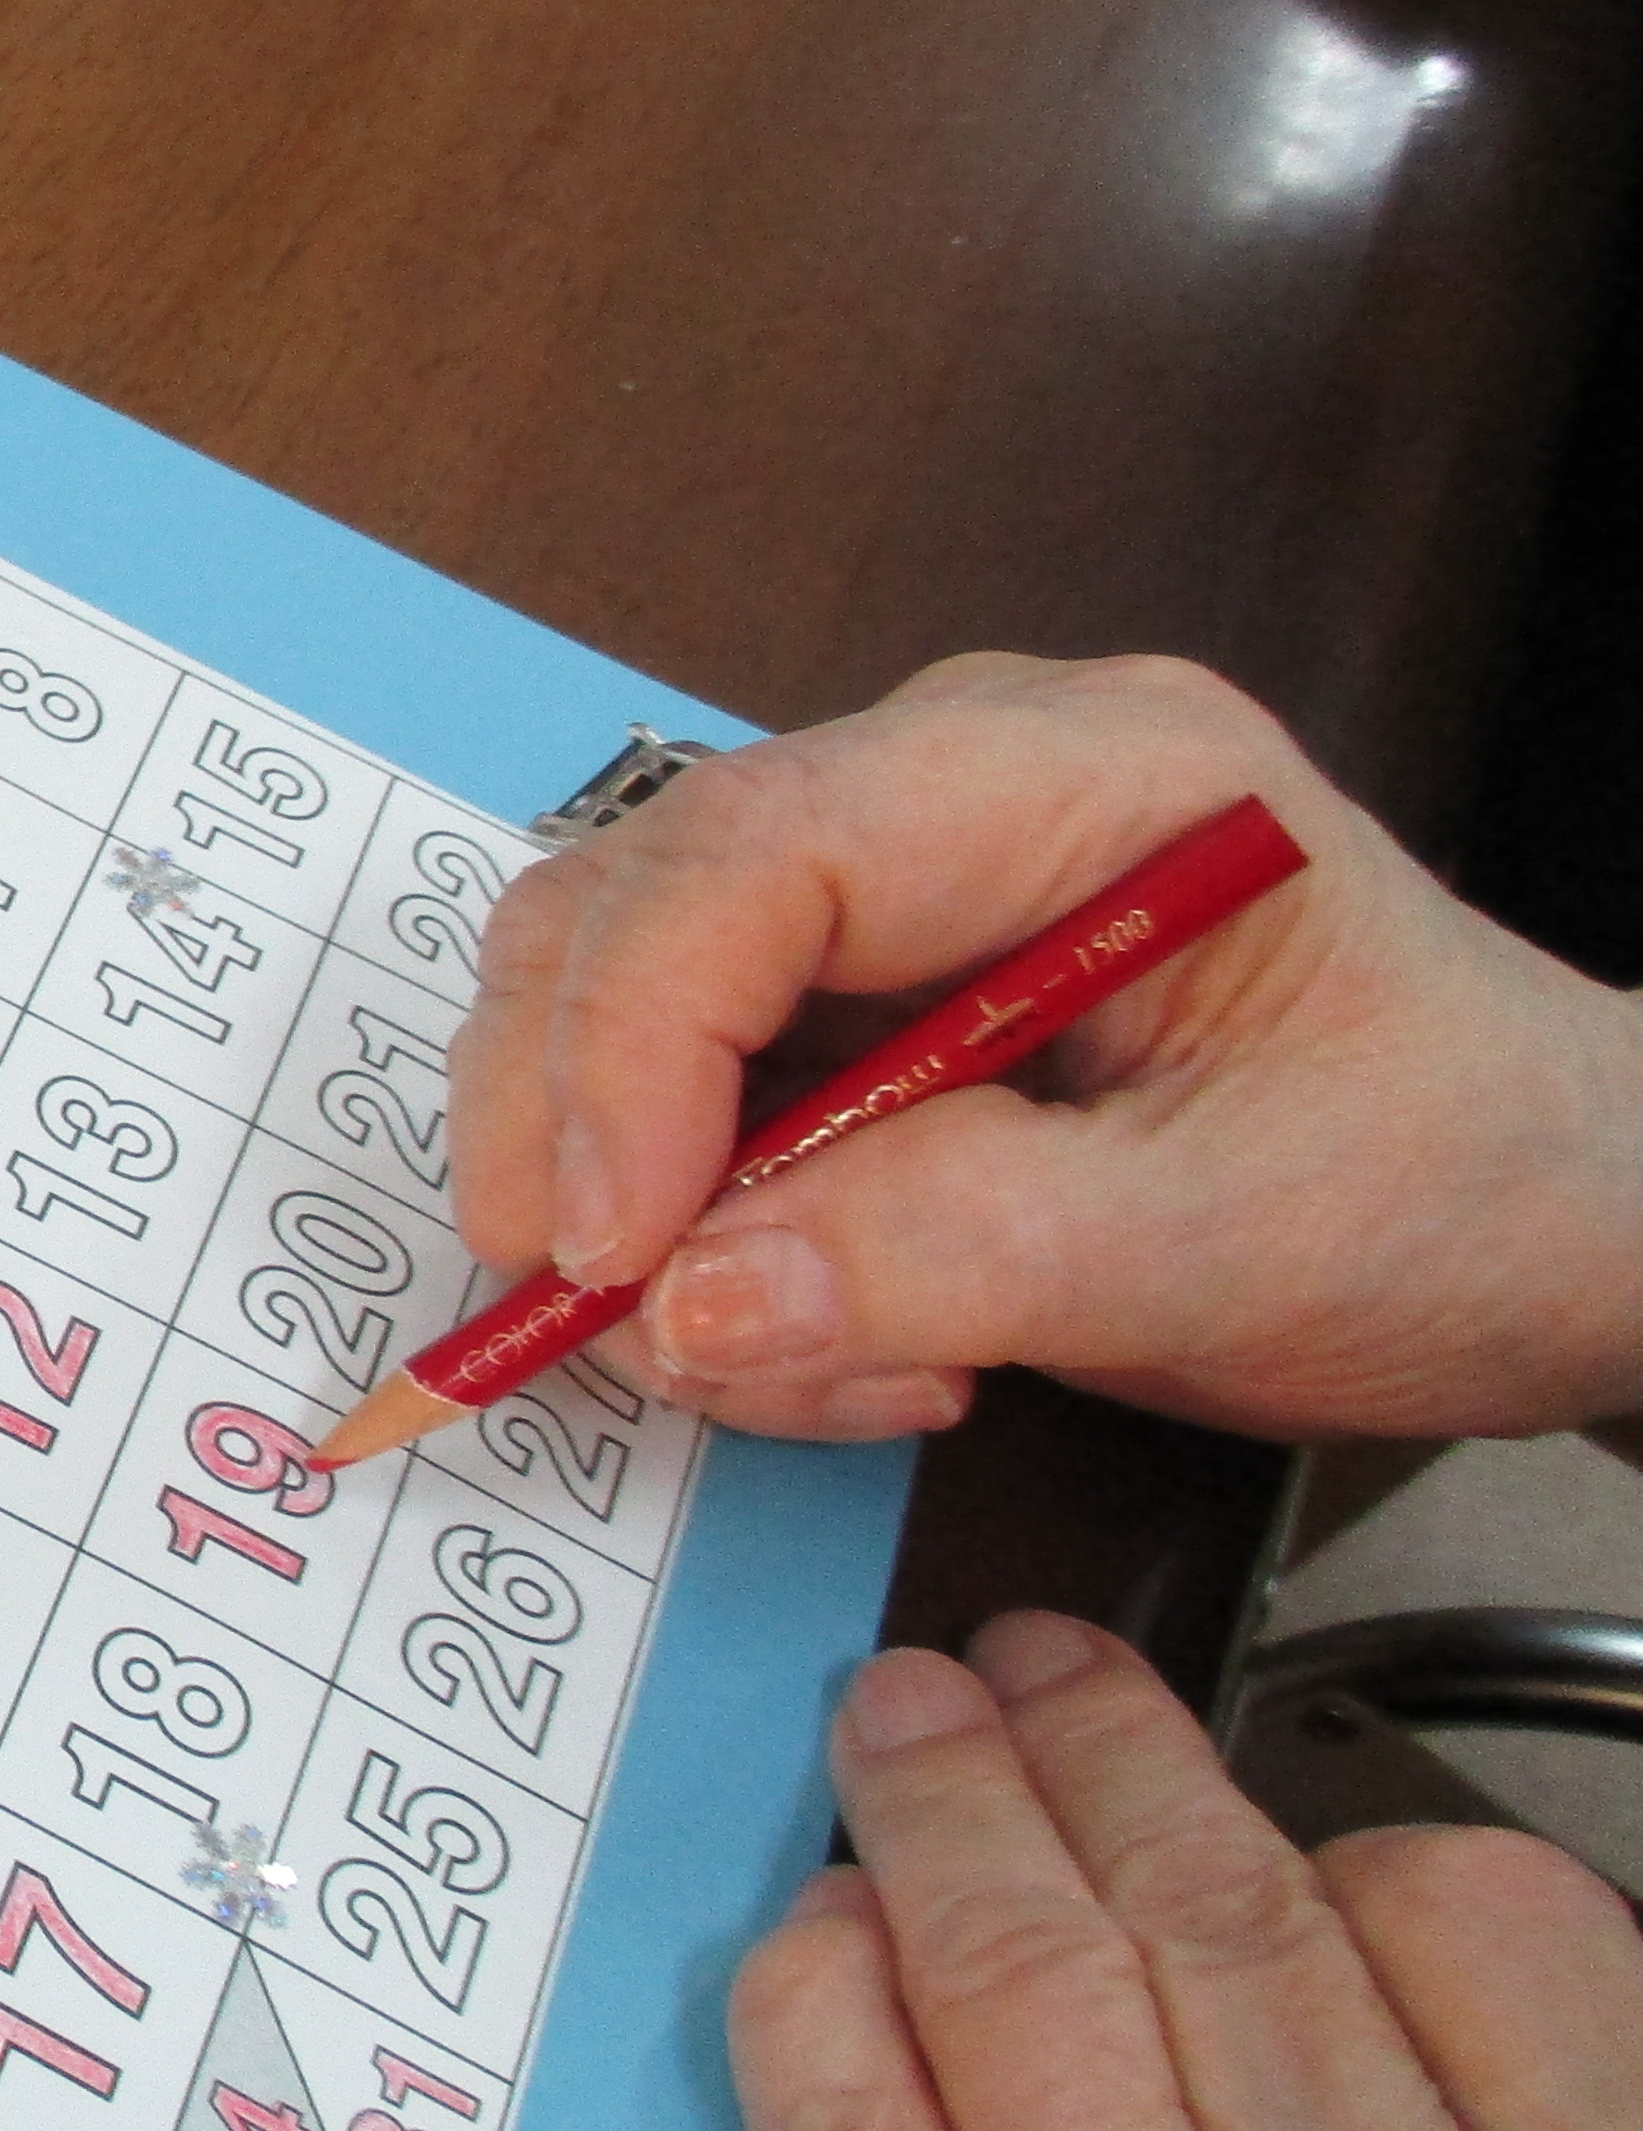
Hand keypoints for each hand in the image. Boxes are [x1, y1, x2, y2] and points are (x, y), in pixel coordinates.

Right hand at [448, 652, 1642, 1443]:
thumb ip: (963, 1251)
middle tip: (632, 1334)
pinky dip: (689, 1245)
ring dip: (636, 1210)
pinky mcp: (846, 996)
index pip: (757, 852)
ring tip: (805, 1354)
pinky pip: (665, 1100)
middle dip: (584, 1132)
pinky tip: (831, 1330)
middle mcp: (947, 784)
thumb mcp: (1246, 1242)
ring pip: (603, 1003)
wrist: (1560, 1218)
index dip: (635, 1047)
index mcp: (1082, 776)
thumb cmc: (1461, 1189)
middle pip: (628, 906)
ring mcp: (883, 888)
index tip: (610, 1258)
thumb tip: (683, 1299)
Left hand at [735, 1612, 1642, 2130]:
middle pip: (1214, 1911)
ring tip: (906, 1725)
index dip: (1356, 1833)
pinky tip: (819, 1931)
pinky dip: (818, 1992)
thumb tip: (1398, 1964)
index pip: (1480, 1924)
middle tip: (1042, 1668)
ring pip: (1015, 1974)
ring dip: (942, 1806)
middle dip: (1105, 1743)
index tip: (1281, 1817)